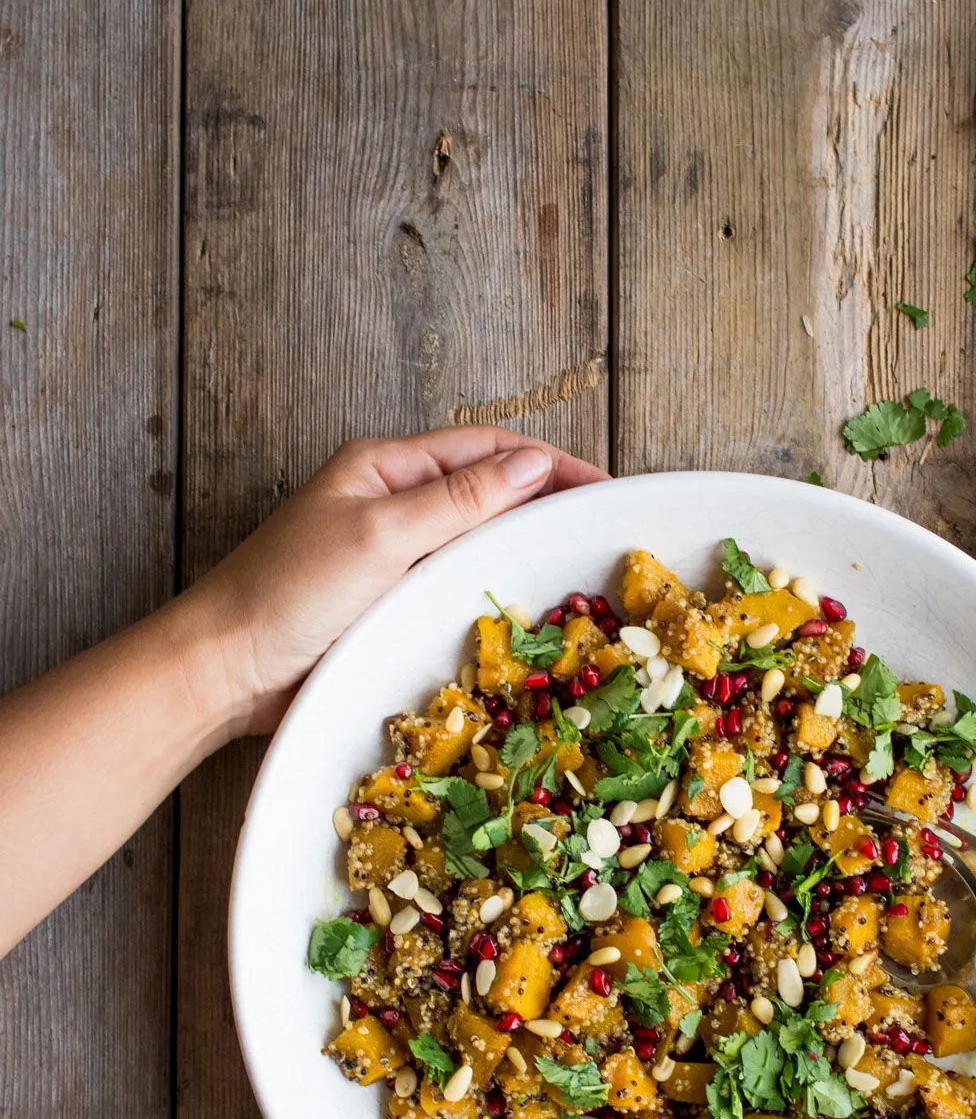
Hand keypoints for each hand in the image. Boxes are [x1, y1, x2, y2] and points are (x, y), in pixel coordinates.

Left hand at [180, 427, 602, 737]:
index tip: (606, 488)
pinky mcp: (388, 605)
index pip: (488, 449)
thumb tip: (532, 463)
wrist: (226, 670)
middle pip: (488, 492)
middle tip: (605, 532)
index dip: (552, 463)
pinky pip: (454, 587)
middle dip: (547, 503)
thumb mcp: (381, 536)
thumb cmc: (288, 594)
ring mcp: (391, 557)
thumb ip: (459, 500)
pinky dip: (493, 591)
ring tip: (578, 570)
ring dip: (524, 550)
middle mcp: (392, 504)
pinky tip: (522, 612)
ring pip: (475, 543)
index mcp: (385, 466)